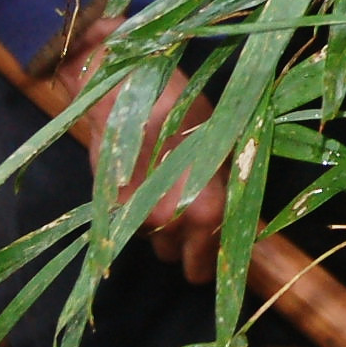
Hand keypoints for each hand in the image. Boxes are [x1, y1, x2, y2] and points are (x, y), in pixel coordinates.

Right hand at [57, 18, 223, 281]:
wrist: (121, 86)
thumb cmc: (179, 105)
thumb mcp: (220, 142)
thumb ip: (227, 187)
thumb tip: (238, 216)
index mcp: (205, 209)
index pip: (212, 260)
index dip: (216, 257)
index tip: (217, 246)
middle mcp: (170, 222)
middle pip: (181, 261)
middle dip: (189, 247)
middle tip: (195, 218)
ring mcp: (134, 217)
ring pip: (156, 242)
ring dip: (163, 229)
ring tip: (167, 190)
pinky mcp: (108, 206)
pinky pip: (131, 224)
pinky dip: (139, 212)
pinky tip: (144, 181)